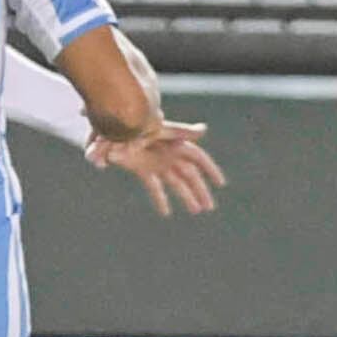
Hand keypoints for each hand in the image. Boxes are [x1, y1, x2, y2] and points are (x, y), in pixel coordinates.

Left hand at [87, 122, 223, 215]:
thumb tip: (204, 130)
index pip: (198, 158)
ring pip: (176, 183)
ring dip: (186, 197)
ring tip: (196, 211)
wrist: (115, 126)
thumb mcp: (161, 128)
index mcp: (177, 143)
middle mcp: (169, 155)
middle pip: (190, 175)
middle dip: (200, 190)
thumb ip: (183, 131)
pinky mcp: (143, 170)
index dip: (210, 170)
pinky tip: (166, 213)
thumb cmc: (140, 124)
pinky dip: (160, 199)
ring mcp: (157, 163)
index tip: (220, 184)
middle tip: (210, 207)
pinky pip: (154, 187)